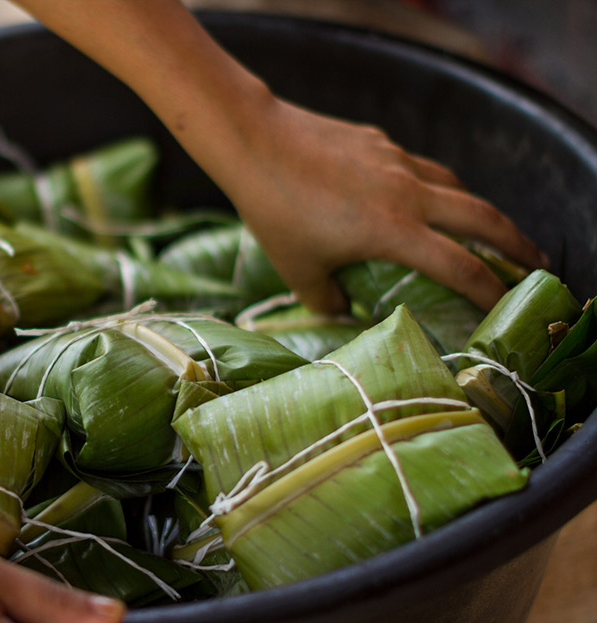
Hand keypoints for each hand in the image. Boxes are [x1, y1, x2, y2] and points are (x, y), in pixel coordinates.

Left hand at [220, 93, 547, 312]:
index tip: (502, 305)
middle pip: (483, 217)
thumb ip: (325, 298)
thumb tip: (342, 312)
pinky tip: (421, 197)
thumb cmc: (275, 211)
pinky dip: (435, 187)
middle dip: (516, 242)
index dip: (488, 290)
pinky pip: (422, 168)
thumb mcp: (297, 270)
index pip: (460, 266)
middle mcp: (407, 193)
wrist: (255, 143)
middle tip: (533, 262)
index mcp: (393, 231)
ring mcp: (396, 162)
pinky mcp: (380, 142)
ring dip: (478, 210)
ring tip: (485, 229)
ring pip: (456, 186)